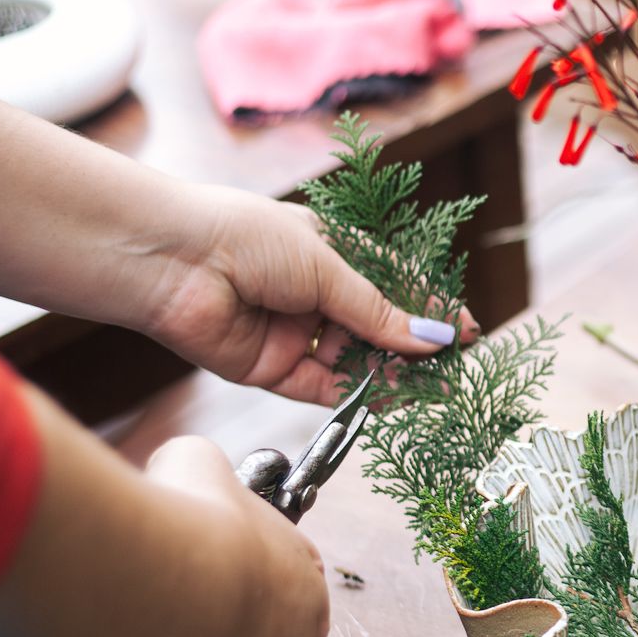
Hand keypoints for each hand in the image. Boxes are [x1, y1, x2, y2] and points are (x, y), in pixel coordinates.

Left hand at [140, 186, 475, 403]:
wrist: (172, 261)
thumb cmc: (246, 238)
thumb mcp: (327, 265)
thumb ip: (377, 309)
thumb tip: (431, 339)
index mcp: (328, 253)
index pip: (392, 285)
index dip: (429, 309)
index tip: (465, 332)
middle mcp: (312, 294)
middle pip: (375, 329)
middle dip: (411, 349)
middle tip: (450, 370)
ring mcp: (293, 333)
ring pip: (352, 362)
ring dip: (387, 375)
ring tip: (425, 389)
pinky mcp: (270, 368)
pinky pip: (321, 387)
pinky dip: (353, 395)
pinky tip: (386, 399)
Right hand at [140, 436, 328, 636]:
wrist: (186, 577)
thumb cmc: (195, 517)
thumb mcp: (196, 464)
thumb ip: (196, 472)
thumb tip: (178, 474)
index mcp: (302, 569)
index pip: (272, 583)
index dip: (225, 587)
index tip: (185, 586)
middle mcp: (303, 628)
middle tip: (155, 630)